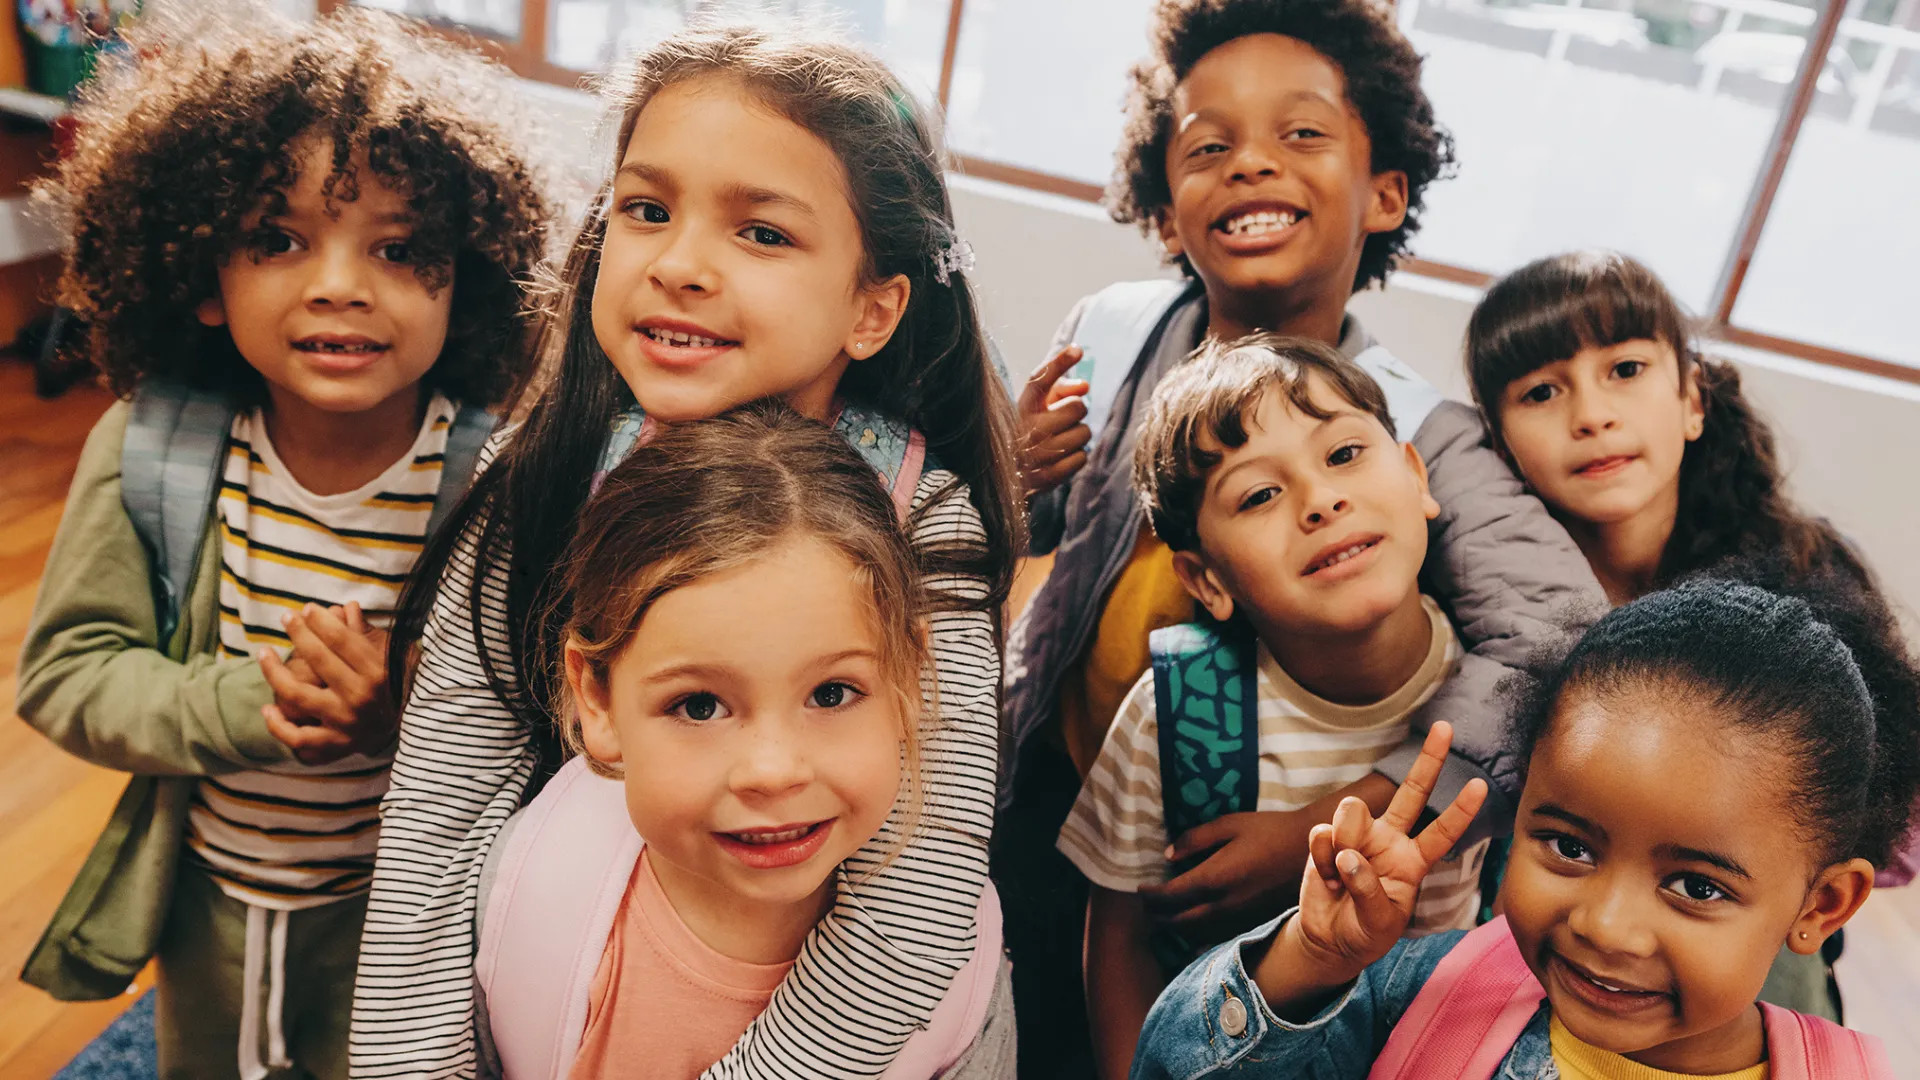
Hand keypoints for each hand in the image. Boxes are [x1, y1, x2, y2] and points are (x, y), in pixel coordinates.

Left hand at [260, 602, 396, 764]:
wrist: (414, 730)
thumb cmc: (399, 686)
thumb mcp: (392, 657)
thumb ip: (367, 634)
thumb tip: (348, 606)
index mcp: (378, 673)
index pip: (342, 640)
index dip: (321, 620)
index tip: (308, 608)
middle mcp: (360, 697)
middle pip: (319, 659)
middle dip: (299, 633)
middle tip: (287, 617)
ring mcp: (344, 722)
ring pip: (298, 694)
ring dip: (274, 671)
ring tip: (264, 652)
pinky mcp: (334, 744)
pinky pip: (298, 738)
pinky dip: (278, 725)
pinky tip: (268, 708)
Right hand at [1017, 345, 1092, 497]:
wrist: (1010, 476)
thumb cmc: (1033, 430)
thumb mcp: (1041, 405)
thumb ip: (1062, 388)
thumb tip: (1084, 386)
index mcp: (1023, 405)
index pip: (1040, 379)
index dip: (1059, 363)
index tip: (1078, 350)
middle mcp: (1025, 428)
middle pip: (1077, 407)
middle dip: (1078, 411)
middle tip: (1064, 419)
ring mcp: (1034, 454)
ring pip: (1084, 434)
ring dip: (1079, 436)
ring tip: (1061, 440)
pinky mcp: (1044, 478)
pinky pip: (1081, 458)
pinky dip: (1076, 458)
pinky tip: (1060, 459)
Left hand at [1138, 810, 1317, 942]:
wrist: (1311, 850)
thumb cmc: (1268, 830)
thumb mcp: (1229, 824)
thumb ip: (1195, 840)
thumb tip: (1168, 856)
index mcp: (1215, 877)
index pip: (1170, 896)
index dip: (1150, 895)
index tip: (1140, 889)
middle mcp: (1224, 904)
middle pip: (1178, 921)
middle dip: (1157, 915)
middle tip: (1147, 906)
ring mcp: (1240, 918)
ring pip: (1196, 933)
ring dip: (1176, 928)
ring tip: (1165, 916)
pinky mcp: (1253, 923)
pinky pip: (1218, 936)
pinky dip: (1198, 935)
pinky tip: (1194, 929)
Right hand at [1291, 723, 1486, 978]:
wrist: (1328, 939)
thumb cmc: (1365, 932)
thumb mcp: (1379, 922)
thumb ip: (1368, 889)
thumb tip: (1348, 853)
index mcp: (1413, 861)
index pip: (1442, 832)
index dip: (1461, 810)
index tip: (1482, 785)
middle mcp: (1389, 840)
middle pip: (1411, 792)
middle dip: (1429, 760)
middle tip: (1446, 727)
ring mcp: (1357, 837)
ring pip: (1352, 814)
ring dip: (1344, 843)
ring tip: (1340, 874)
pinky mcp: (1326, 840)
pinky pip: (1322, 836)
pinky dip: (1321, 859)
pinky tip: (1325, 877)